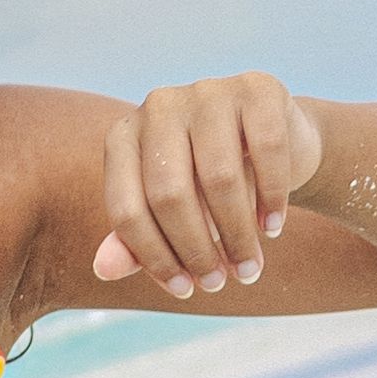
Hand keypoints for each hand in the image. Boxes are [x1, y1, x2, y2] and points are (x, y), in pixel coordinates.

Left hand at [92, 75, 322, 300]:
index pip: (127, 208)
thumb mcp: (168, 214)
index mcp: (124, 138)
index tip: (183, 289)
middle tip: (218, 283)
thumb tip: (103, 270)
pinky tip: (273, 227)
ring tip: (249, 268)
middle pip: (170, 195)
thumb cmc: (207, 185)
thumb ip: (134, 241)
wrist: (271, 141)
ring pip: (219, 178)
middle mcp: (158, 107)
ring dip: (237, 235)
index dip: (154, 257)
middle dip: (196, 250)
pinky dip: (272, 198)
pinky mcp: (257, 88)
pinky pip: (266, 151)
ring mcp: (207, 91)